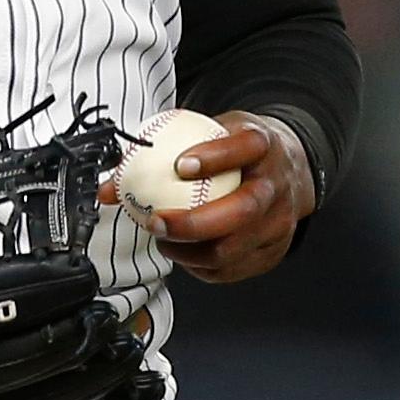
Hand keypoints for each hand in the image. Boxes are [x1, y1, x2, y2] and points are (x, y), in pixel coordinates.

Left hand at [99, 110, 317, 283]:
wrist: (289, 166)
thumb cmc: (240, 148)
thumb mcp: (209, 131)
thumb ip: (163, 149)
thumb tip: (110, 185)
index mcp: (262, 145)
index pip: (244, 148)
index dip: (214, 158)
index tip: (179, 165)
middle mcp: (276, 184)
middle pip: (243, 209)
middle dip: (195, 222)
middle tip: (156, 222)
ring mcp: (280, 221)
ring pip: (236, 247)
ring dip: (191, 251)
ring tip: (163, 240)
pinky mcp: (274, 250)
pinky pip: (234, 268)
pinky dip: (202, 267)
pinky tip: (182, 253)